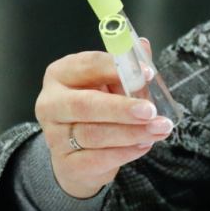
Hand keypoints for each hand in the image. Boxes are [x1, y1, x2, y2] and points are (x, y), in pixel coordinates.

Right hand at [34, 45, 173, 198]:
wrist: (77, 155)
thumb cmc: (97, 109)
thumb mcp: (110, 85)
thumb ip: (127, 69)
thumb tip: (144, 46)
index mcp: (61, 75)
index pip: (87, 65)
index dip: (118, 68)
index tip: (148, 73)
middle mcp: (51, 103)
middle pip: (86, 105)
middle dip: (122, 108)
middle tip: (151, 111)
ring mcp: (55, 136)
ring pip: (94, 134)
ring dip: (132, 132)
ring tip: (159, 129)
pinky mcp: (67, 164)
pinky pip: (98, 159)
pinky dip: (125, 153)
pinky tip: (144, 145)